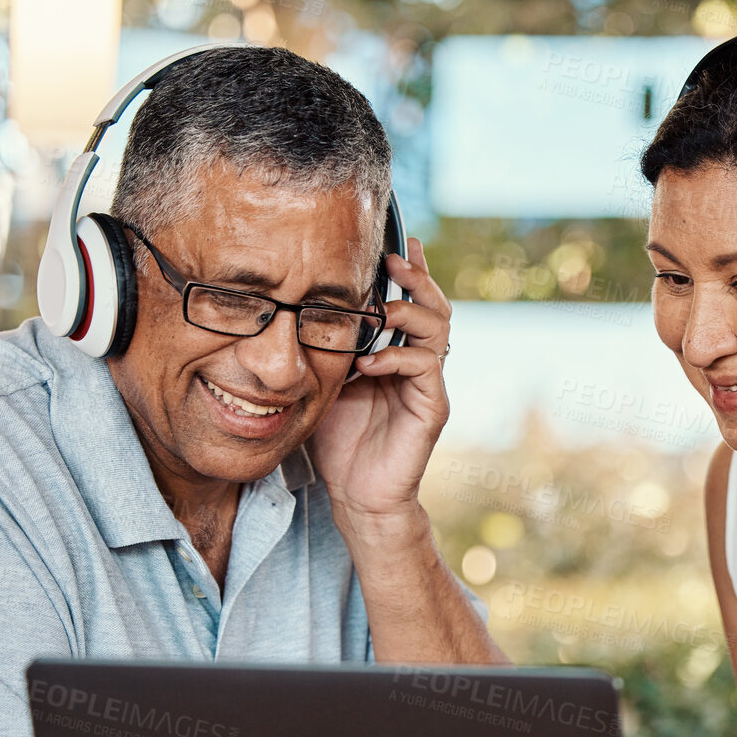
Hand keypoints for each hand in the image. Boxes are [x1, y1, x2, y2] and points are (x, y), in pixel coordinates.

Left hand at [309, 237, 450, 530]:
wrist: (355, 494)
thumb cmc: (338, 439)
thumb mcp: (325, 380)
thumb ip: (327, 346)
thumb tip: (298, 306)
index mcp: (397, 352)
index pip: (410, 301)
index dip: (408, 270)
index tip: (392, 241)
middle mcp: (419, 362)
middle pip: (434, 306)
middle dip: (416, 278)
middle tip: (394, 258)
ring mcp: (428, 384)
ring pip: (438, 330)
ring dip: (410, 312)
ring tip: (383, 307)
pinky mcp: (432, 407)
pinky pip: (425, 368)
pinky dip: (396, 359)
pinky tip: (369, 364)